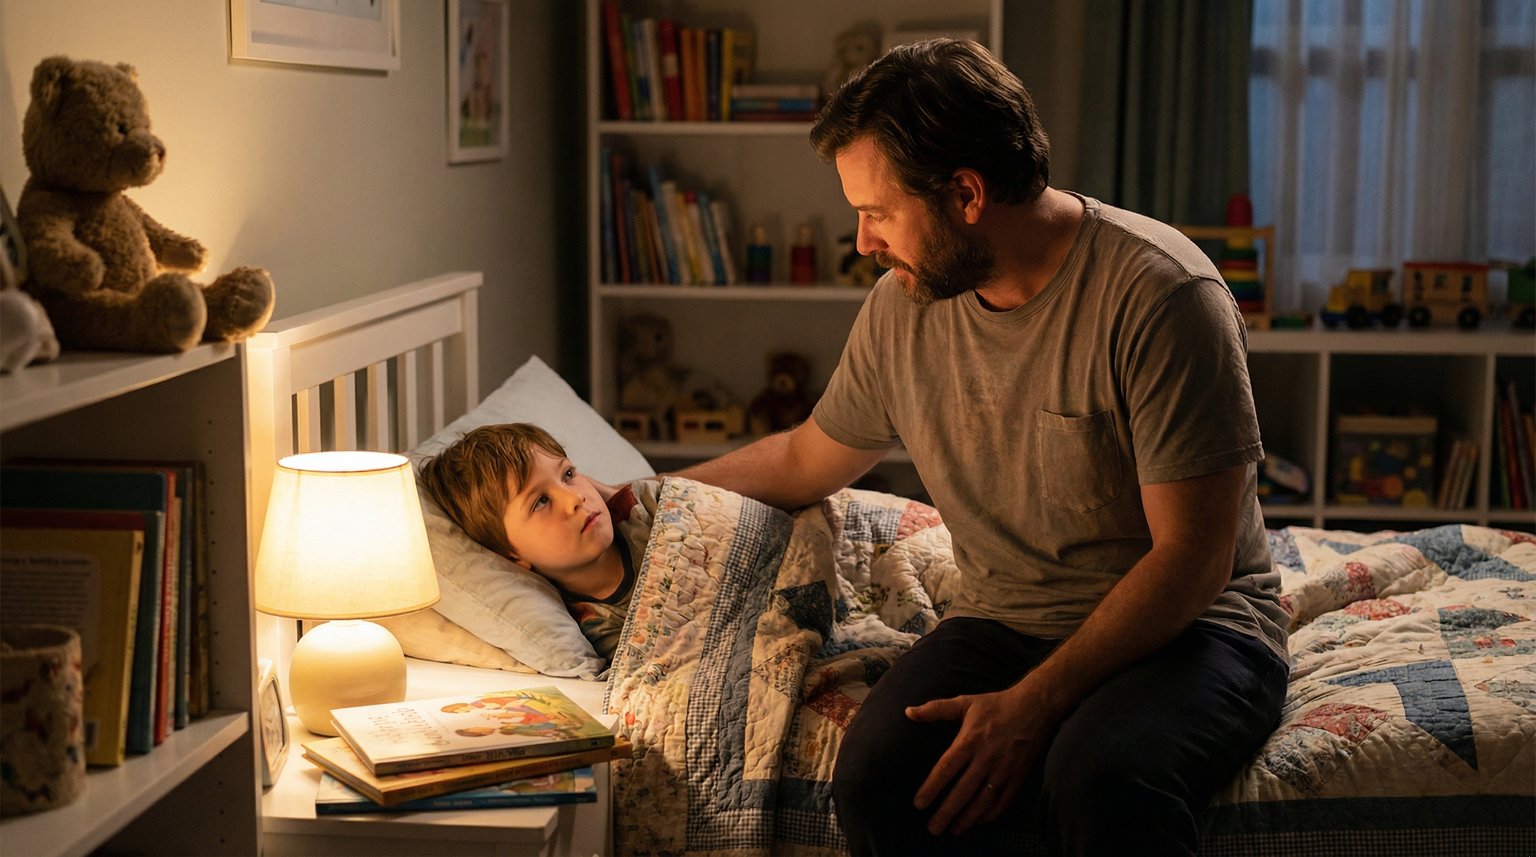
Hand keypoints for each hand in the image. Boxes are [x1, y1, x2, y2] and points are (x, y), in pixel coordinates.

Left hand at [906, 686, 1054, 836]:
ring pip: (983, 800)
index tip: (919, 804)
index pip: (946, 769)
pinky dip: (992, 813)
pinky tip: (980, 821)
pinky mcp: (1019, 776)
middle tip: (933, 829)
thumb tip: (908, 712)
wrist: (1036, 706)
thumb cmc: (997, 704)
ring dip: (967, 817)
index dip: (931, 788)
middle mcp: (986, 758)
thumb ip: (936, 709)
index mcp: (970, 741)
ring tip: (954, 830)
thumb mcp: (965, 703)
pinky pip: (1004, 800)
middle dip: (946, 812)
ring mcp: (1004, 769)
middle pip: (962, 791)